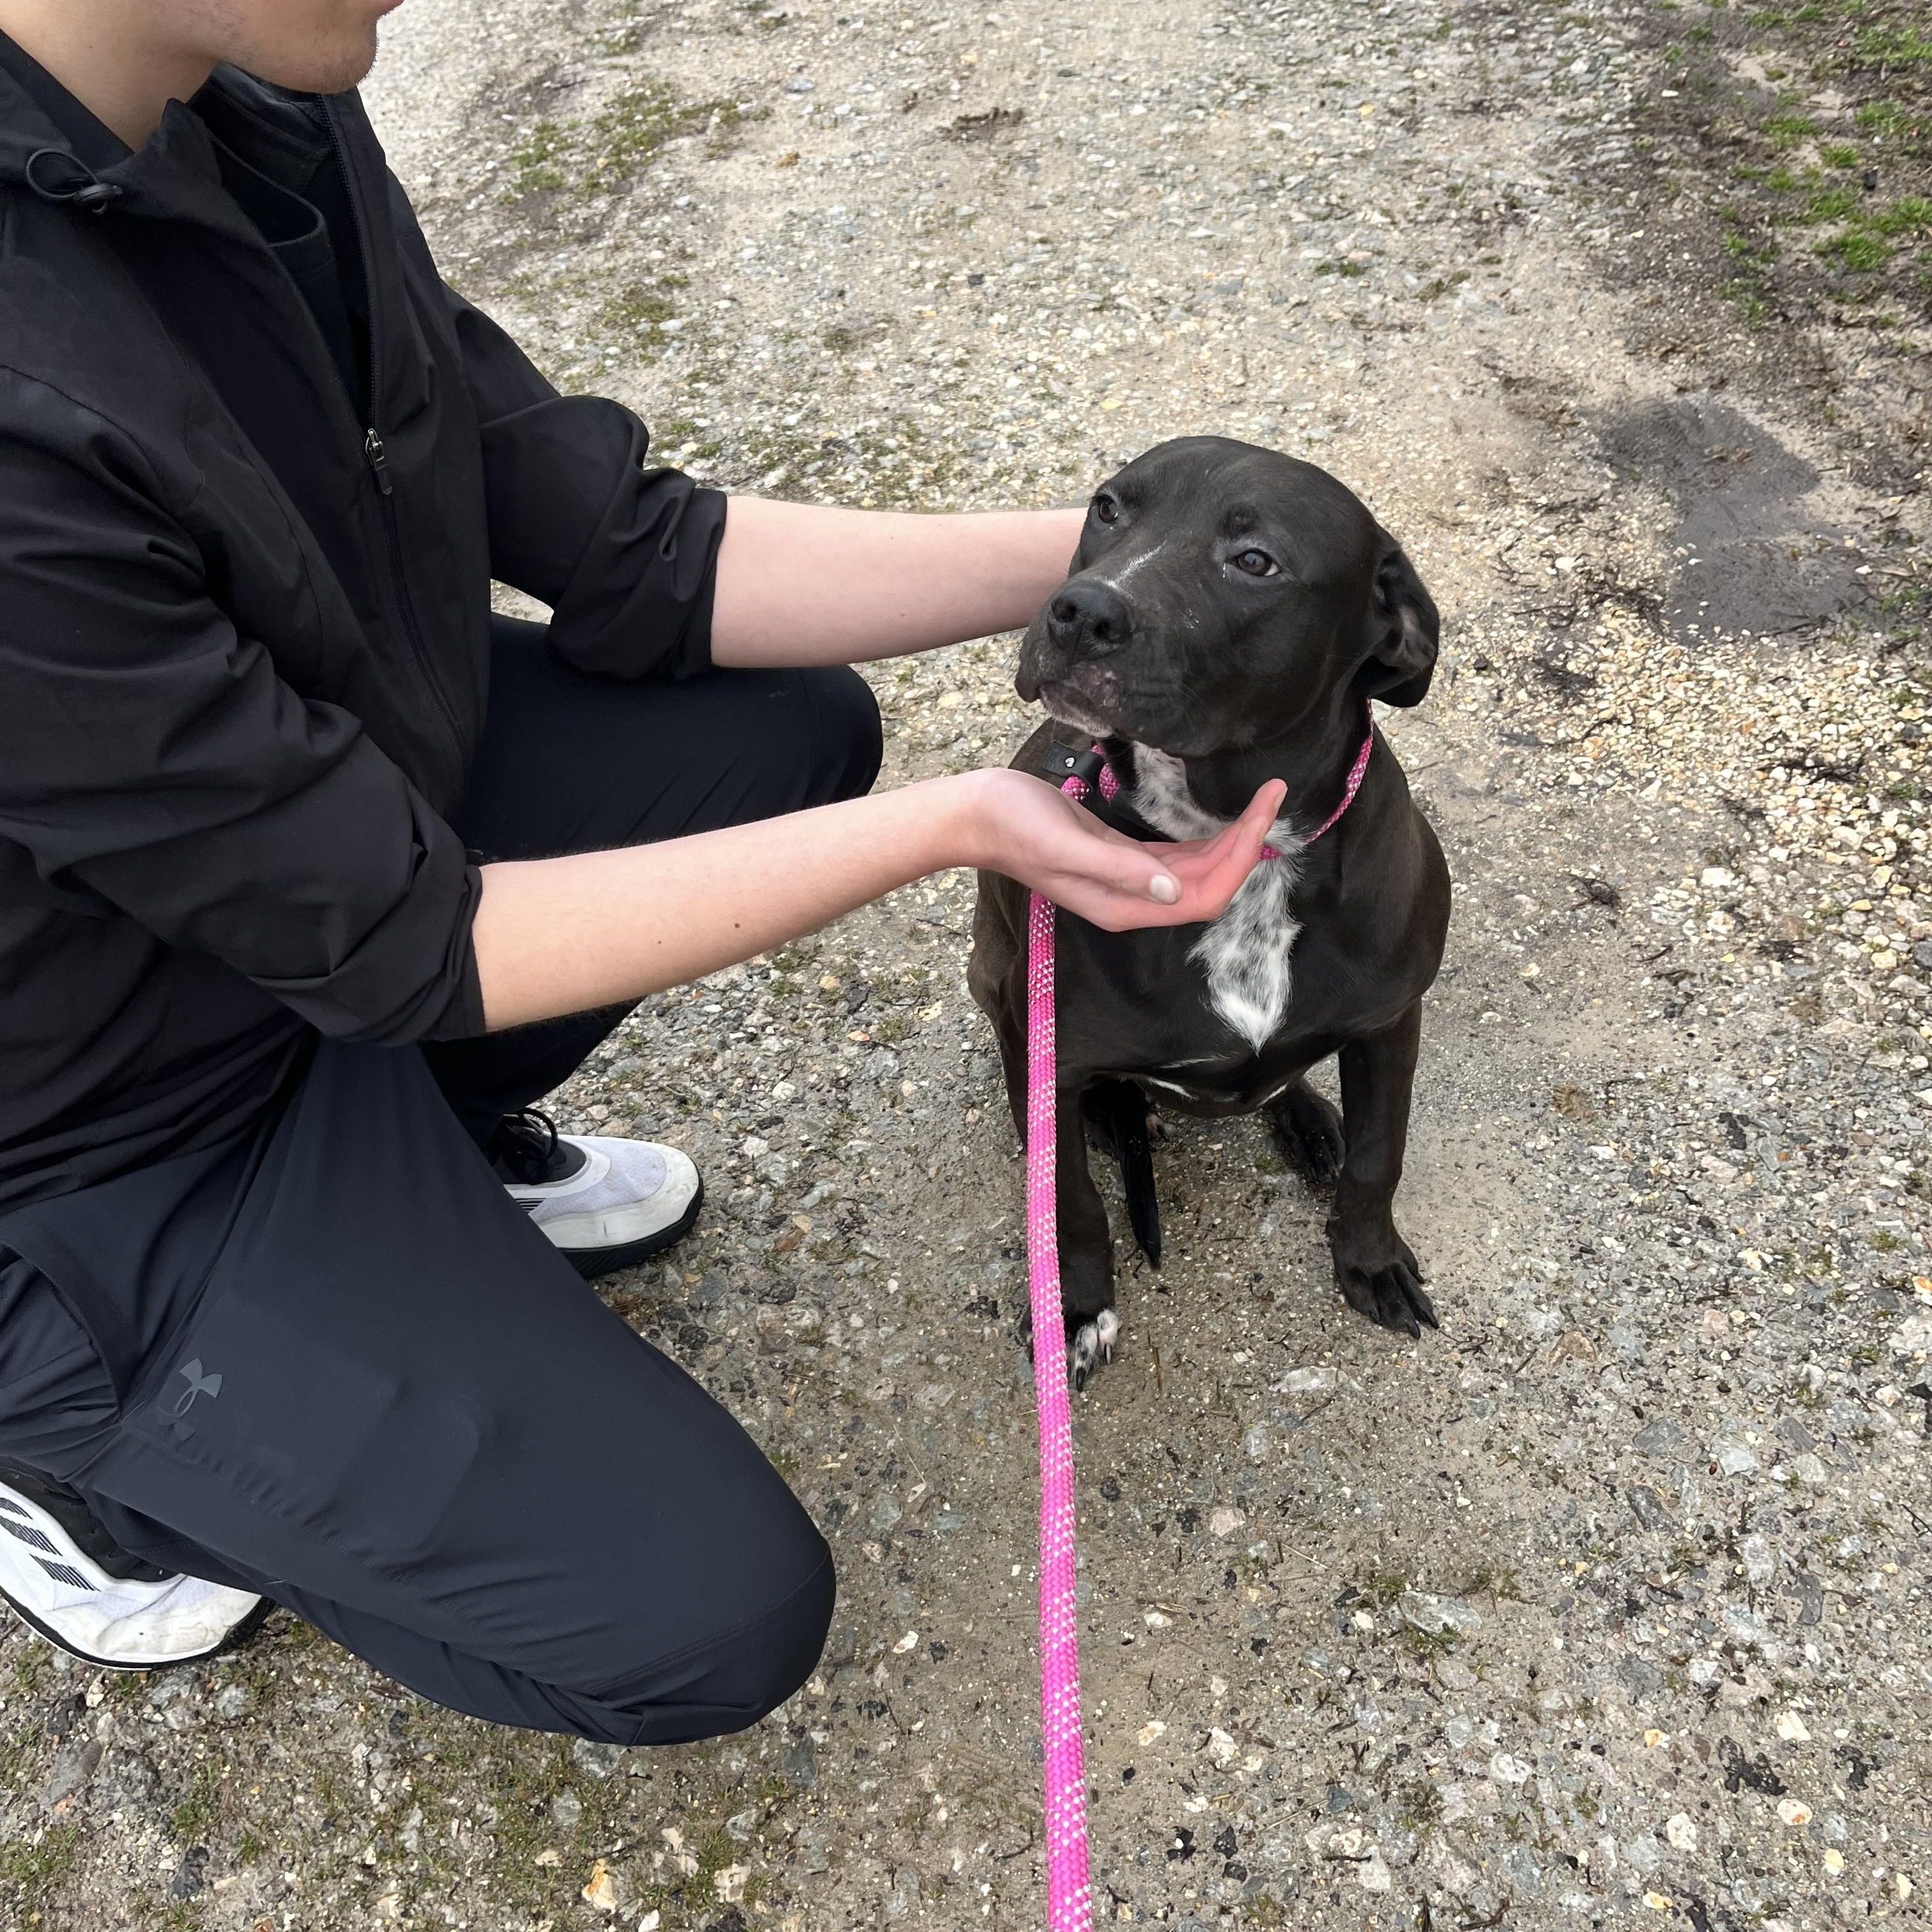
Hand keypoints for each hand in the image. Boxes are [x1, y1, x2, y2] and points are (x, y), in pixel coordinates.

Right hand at [960, 767, 1287, 930]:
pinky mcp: (1121, 855)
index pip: (1203, 896)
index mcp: (1123, 906)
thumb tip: (1172, 891)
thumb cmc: (1014, 826)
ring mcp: (1128, 879)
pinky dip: (1208, 839)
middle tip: (1275, 795)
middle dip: (1247, 845)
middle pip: (1209, 885)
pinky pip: (1178, 857)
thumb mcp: (1067, 844)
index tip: (1263, 814)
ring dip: (1234, 841)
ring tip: (1264, 801)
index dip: (1240, 859)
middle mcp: (1132, 900)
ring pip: (1198, 871)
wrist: (977, 814)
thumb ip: (1120, 869)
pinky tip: (1227, 818)